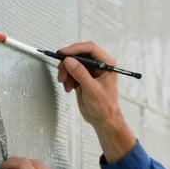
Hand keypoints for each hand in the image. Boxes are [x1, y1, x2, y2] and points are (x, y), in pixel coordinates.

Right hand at [56, 41, 135, 162]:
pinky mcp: (83, 77)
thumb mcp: (92, 89)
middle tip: (62, 72)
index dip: (75, 49)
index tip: (63, 54)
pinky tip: (69, 87)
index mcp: (107, 64)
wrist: (102, 119)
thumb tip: (70, 61)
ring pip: (73, 62)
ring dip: (66, 72)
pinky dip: (67, 78)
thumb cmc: (105, 107)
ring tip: (66, 84)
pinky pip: (71, 71)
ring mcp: (90, 71)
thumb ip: (81, 74)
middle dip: (68, 63)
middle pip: (79, 54)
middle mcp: (99, 65)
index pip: (90, 49)